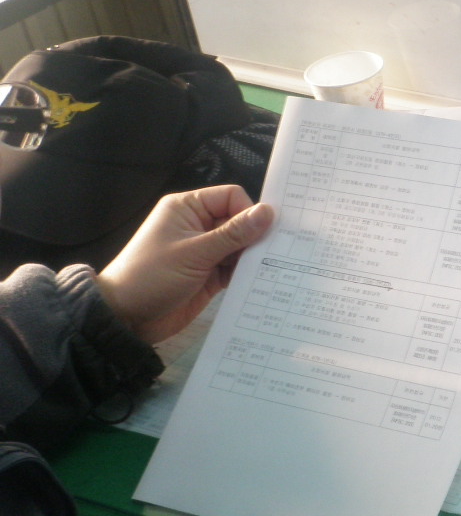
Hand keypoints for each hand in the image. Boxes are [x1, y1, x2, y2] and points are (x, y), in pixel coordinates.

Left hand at [97, 185, 274, 343]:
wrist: (127, 318)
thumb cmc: (153, 276)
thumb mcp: (195, 253)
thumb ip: (233, 233)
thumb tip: (269, 212)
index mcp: (188, 208)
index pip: (231, 197)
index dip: (248, 212)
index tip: (263, 234)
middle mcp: (198, 225)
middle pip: (239, 221)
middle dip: (256, 235)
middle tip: (279, 252)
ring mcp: (205, 251)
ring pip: (241, 246)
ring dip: (253, 256)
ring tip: (274, 268)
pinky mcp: (210, 274)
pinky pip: (236, 267)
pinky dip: (247, 272)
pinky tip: (263, 280)